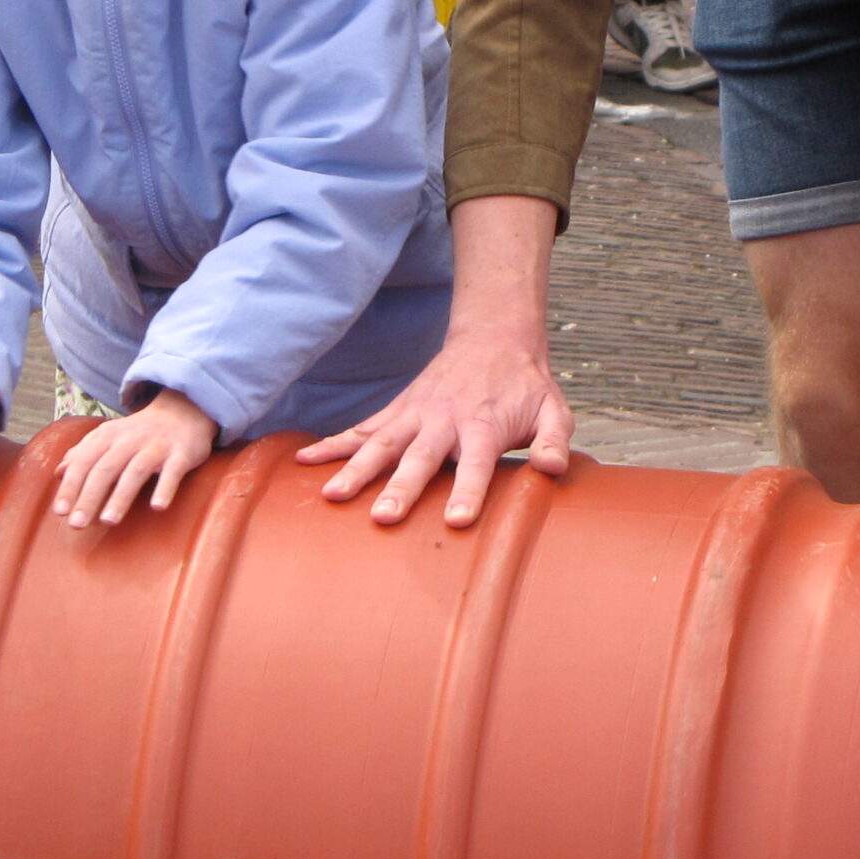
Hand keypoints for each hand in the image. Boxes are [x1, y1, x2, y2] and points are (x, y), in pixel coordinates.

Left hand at [54, 390, 217, 528]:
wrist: (184, 410)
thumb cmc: (140, 432)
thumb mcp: (109, 436)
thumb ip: (83, 453)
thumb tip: (58, 472)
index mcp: (108, 436)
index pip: (84, 462)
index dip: (71, 486)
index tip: (60, 511)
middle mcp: (130, 440)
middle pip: (105, 469)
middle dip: (89, 497)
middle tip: (77, 524)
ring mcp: (156, 446)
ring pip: (135, 472)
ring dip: (121, 496)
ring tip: (108, 521)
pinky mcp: (181, 453)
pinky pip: (173, 472)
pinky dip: (165, 488)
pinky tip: (158, 507)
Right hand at [295, 328, 572, 526]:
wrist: (493, 337)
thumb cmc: (525, 386)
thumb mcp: (555, 410)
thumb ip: (555, 441)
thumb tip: (553, 469)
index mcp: (484, 425)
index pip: (477, 463)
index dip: (469, 490)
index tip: (458, 521)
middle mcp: (444, 420)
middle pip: (420, 458)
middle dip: (401, 488)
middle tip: (384, 518)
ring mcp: (415, 414)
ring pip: (381, 443)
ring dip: (355, 469)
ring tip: (331, 496)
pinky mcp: (397, 411)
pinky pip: (361, 429)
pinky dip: (333, 444)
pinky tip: (304, 461)